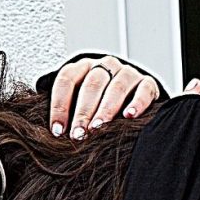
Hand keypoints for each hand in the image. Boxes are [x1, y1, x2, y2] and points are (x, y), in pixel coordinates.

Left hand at [47, 54, 163, 139]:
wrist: (128, 92)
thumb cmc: (95, 101)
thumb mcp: (77, 100)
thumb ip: (65, 109)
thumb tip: (52, 131)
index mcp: (82, 67)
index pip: (66, 80)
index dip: (59, 106)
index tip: (57, 130)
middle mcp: (104, 65)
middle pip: (91, 85)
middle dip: (83, 112)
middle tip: (78, 134)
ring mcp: (127, 72)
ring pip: (116, 88)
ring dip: (106, 110)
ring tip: (98, 128)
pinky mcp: (147, 82)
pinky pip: (143, 90)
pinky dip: (136, 103)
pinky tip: (129, 116)